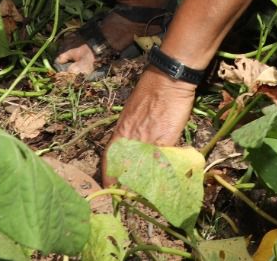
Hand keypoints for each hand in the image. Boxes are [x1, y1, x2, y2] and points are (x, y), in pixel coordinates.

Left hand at [102, 68, 196, 184]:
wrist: (167, 79)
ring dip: (145, 183)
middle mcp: (131, 138)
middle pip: (125, 169)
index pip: (109, 160)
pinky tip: (166, 180)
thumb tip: (133, 143)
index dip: (108, 177)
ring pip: (143, 168)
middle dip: (126, 186)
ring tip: (148, 194)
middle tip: (130, 197)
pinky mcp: (165, 140)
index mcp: (121, 131)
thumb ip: (131, 130)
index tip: (110, 189)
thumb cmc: (150, 91)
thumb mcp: (133, 112)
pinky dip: (164, 172)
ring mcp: (148, 140)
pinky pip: (162, 162)